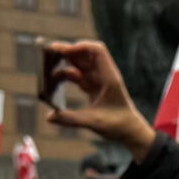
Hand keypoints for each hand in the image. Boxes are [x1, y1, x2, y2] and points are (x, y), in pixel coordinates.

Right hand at [43, 40, 157, 160]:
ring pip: (80, 64)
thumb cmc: (118, 125)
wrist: (130, 132)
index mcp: (109, 78)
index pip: (97, 51)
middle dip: (68, 51)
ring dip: (65, 63)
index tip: (64, 50)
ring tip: (48, 67)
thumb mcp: (94, 122)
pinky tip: (55, 80)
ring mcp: (98, 81)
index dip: (81, 46)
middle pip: (85, 54)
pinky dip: (66, 75)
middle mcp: (103, 75)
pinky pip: (78, 76)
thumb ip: (71, 119)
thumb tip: (49, 117)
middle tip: (49, 51)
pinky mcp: (93, 88)